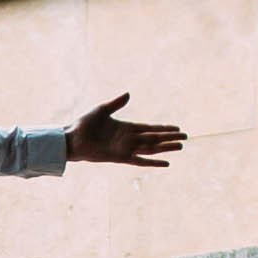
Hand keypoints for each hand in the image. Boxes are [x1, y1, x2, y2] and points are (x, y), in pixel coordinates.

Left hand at [69, 95, 186, 167]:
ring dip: (166, 148)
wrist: (71, 140)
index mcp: (126, 128)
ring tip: (181, 146)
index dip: (164, 128)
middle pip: (155, 138)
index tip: (176, 128)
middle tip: (186, 137)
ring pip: (152, 148)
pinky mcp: (121, 158)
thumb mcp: (101, 110)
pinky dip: (153, 162)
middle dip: (170, 138)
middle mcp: (129, 139)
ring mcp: (126, 149)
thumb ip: (115, 103)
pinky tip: (166, 163)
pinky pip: (141, 161)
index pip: (150, 128)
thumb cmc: (83, 125)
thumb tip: (128, 94)